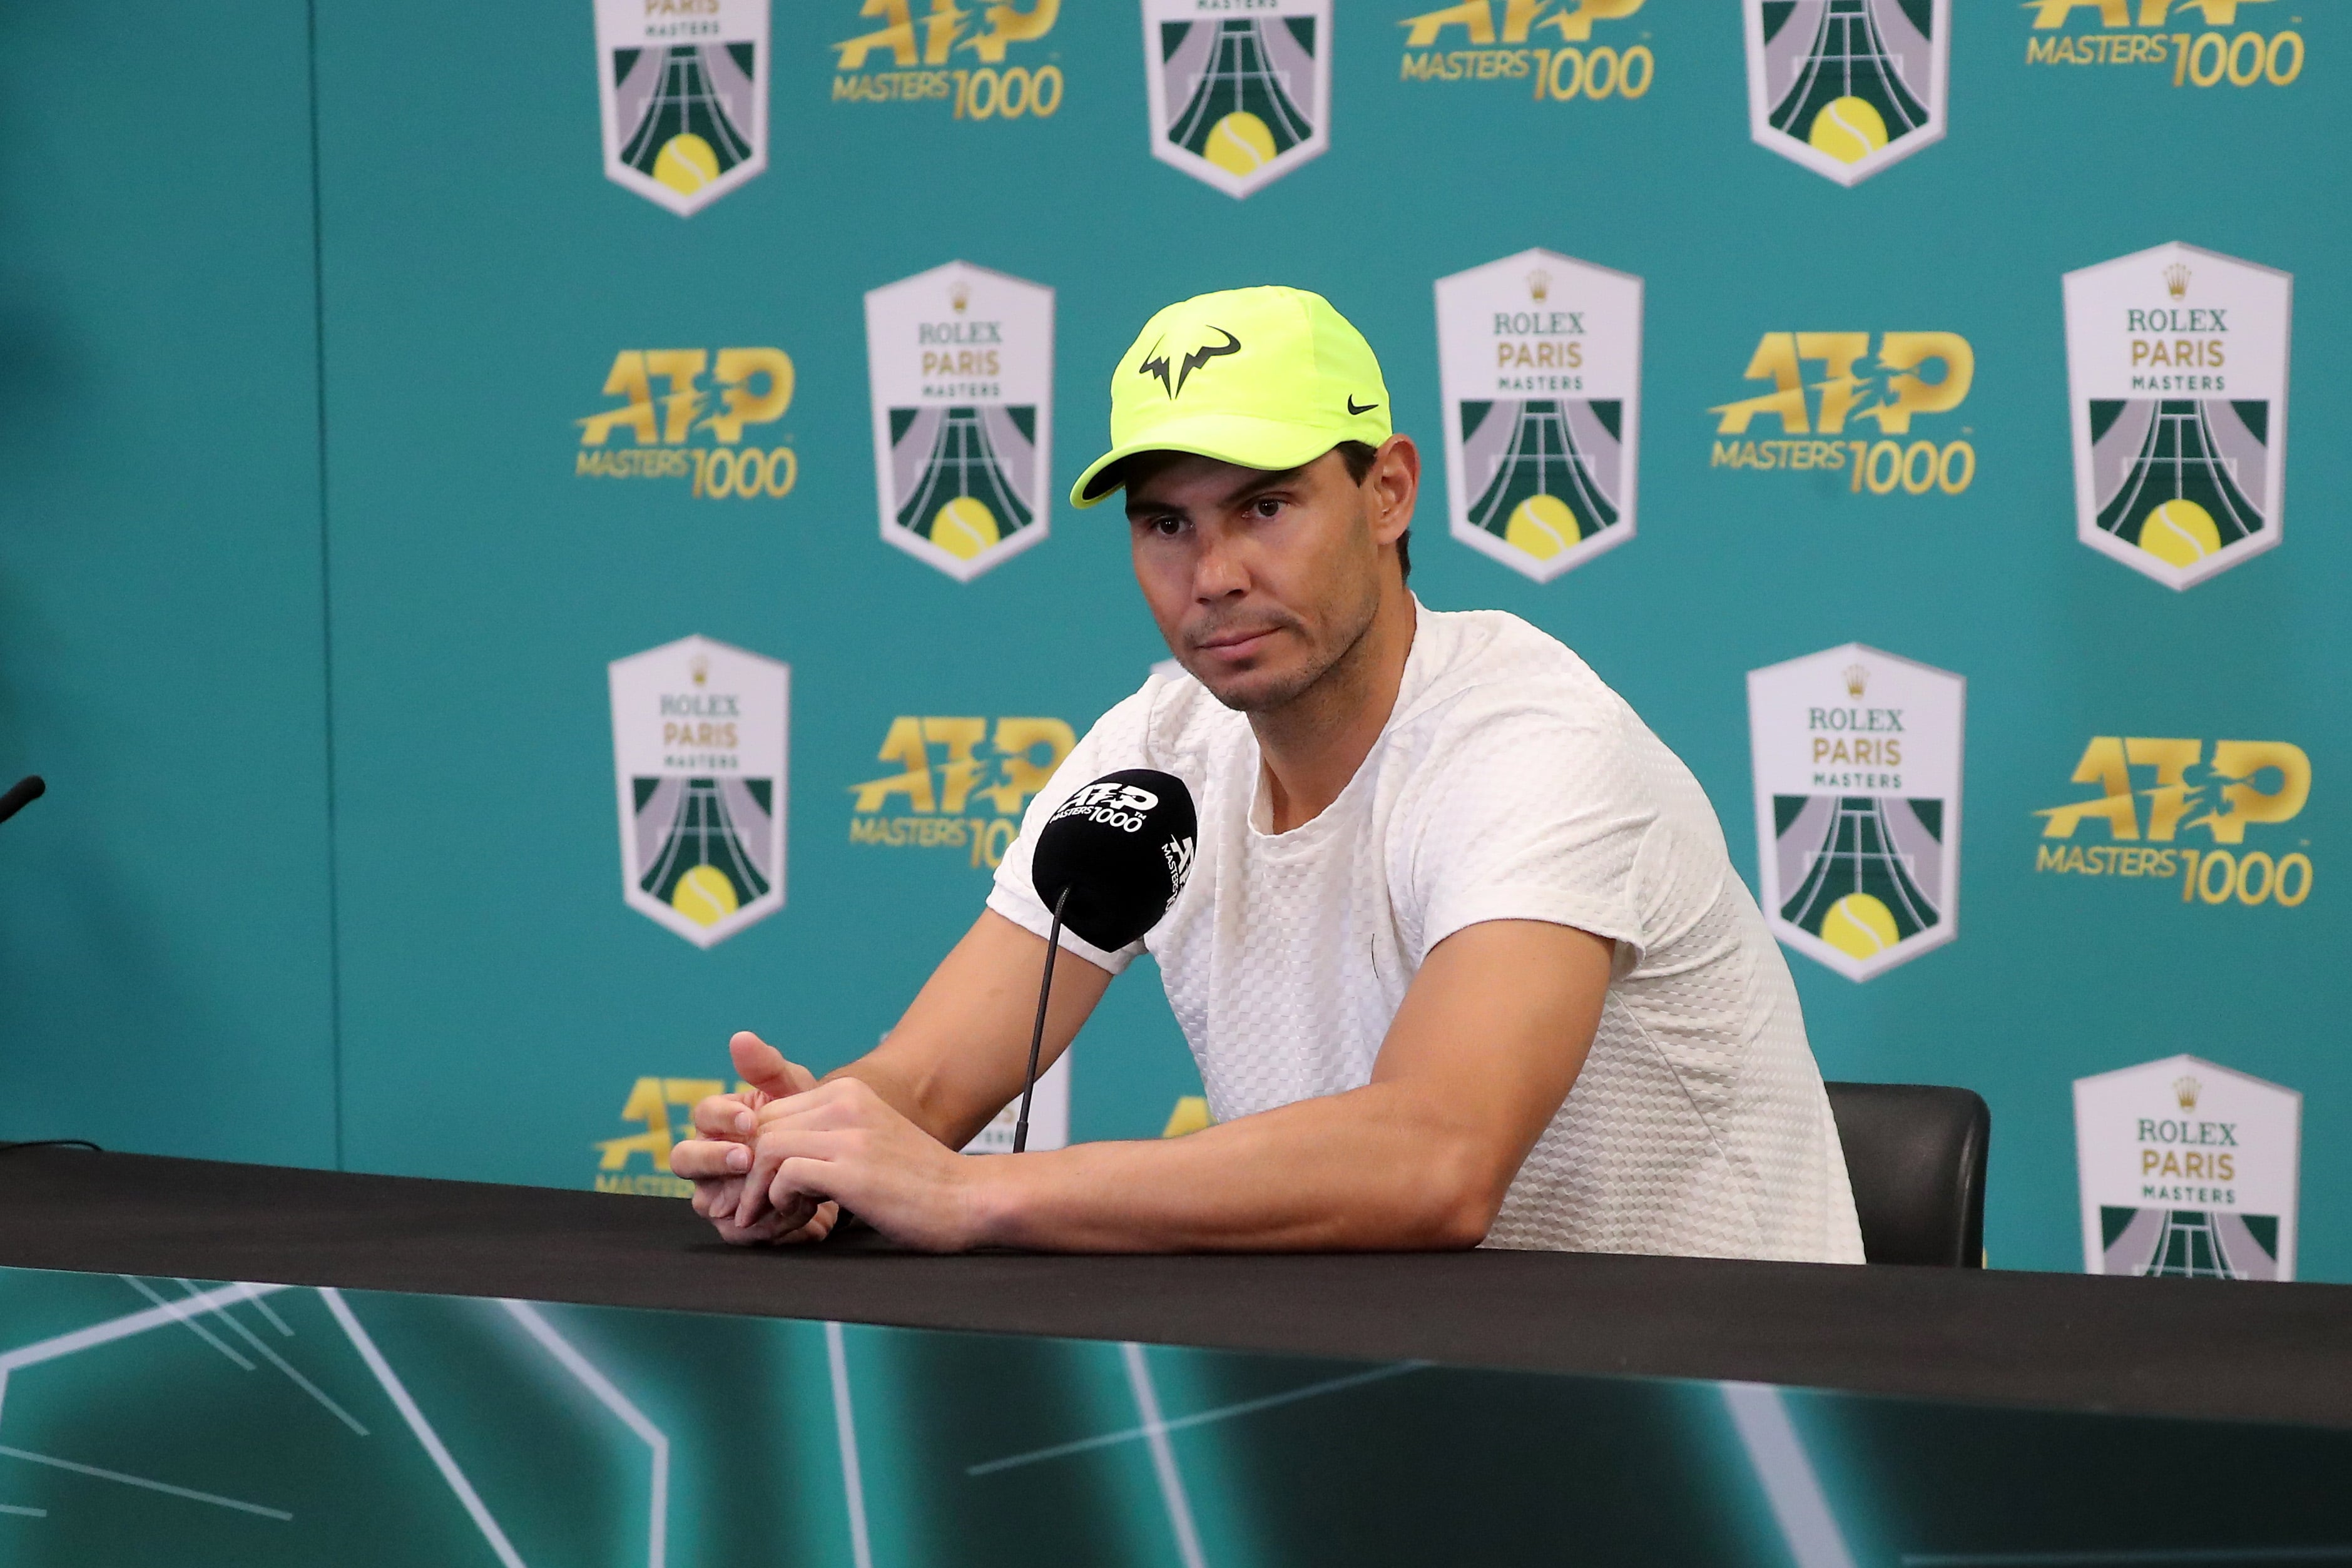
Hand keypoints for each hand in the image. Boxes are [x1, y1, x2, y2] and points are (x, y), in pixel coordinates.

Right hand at [670, 1032, 839, 1245]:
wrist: (838, 1162)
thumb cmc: (808, 1120)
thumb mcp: (794, 1091)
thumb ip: (768, 1067)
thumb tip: (740, 1037)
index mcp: (719, 1123)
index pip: (704, 1114)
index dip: (722, 1116)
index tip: (750, 1118)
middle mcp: (709, 1159)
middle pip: (685, 1160)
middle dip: (712, 1158)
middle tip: (745, 1156)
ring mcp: (718, 1195)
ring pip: (708, 1202)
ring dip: (743, 1194)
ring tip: (782, 1189)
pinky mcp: (738, 1226)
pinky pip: (738, 1231)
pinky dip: (768, 1222)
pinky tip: (800, 1210)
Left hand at [737, 1077, 987, 1252]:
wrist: (969, 1200)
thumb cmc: (917, 1183)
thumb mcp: (868, 1142)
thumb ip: (827, 1138)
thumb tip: (771, 1160)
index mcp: (848, 1091)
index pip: (772, 1112)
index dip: (756, 1153)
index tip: (760, 1188)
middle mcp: (846, 1102)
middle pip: (762, 1128)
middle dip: (749, 1172)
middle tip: (757, 1208)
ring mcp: (849, 1133)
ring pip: (765, 1149)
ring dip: (759, 1190)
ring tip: (772, 1217)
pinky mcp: (851, 1168)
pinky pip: (784, 1175)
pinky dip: (778, 1202)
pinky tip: (800, 1218)